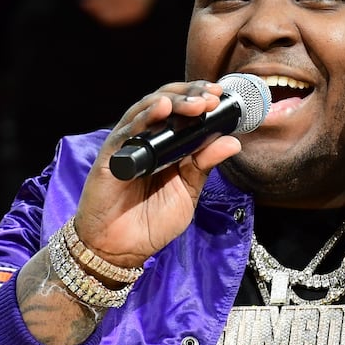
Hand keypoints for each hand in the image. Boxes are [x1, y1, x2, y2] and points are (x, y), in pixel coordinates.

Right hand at [72, 82, 243, 268]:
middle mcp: (147, 139)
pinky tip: (162, 109)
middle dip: (190, 95)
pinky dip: (145, 117)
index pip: (182, 110)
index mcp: (167, 145)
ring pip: (147, 109)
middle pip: (166, 102)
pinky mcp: (111, 155)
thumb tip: (232, 141)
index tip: (221, 96)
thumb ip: (205, 165)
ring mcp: (128, 145)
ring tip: (197, 103)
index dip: (200, 98)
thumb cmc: (150, 221)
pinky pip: (127, 130)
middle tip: (212, 98)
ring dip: (174, 101)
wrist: (119, 249)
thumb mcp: (187, 191)